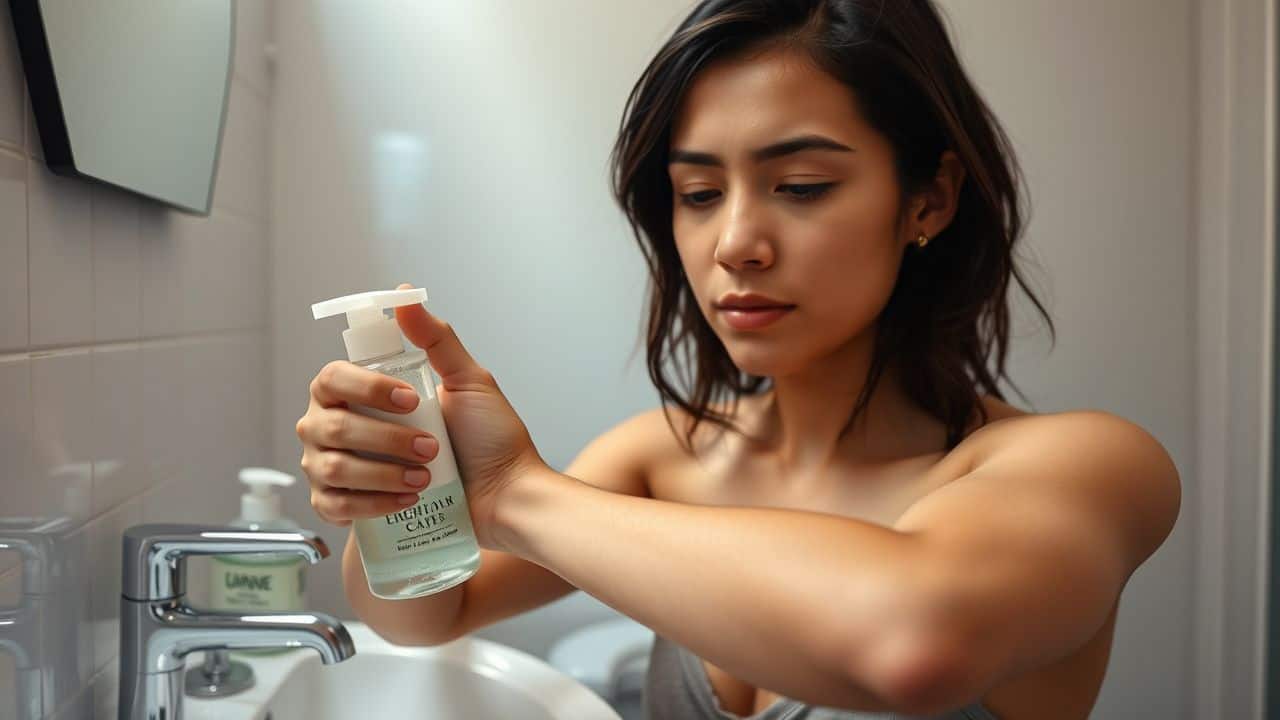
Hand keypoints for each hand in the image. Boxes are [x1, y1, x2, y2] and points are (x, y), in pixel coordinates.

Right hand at [296, 283, 548, 548]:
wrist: (506, 494)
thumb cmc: (490, 438)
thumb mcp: (470, 380)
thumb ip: (436, 338)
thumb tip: (404, 294)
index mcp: (360, 393)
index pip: (333, 379)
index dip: (367, 389)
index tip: (411, 401)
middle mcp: (337, 428)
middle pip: (329, 427)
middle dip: (384, 440)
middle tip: (431, 448)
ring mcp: (334, 469)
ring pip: (332, 469)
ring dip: (381, 474)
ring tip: (424, 477)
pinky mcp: (343, 508)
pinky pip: (333, 506)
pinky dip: (373, 504)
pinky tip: (407, 499)